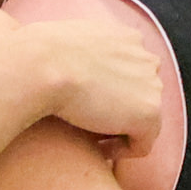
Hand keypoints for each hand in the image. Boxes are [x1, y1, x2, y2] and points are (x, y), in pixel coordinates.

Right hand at [30, 18, 164, 148]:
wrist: (42, 66)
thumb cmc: (38, 56)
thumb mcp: (66, 43)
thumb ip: (81, 52)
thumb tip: (68, 65)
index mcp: (127, 38)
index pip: (131, 69)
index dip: (111, 92)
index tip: (88, 106)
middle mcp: (146, 58)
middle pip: (141, 93)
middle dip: (119, 110)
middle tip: (89, 126)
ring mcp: (152, 85)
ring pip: (143, 118)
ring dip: (119, 130)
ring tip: (91, 140)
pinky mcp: (149, 113)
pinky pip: (143, 143)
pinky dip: (122, 151)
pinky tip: (96, 150)